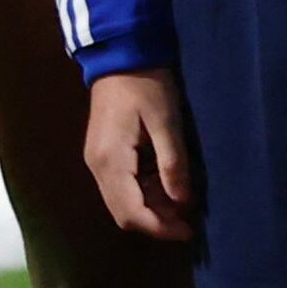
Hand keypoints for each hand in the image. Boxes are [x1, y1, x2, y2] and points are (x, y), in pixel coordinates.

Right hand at [86, 68, 203, 238]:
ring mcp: (98, 161)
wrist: (122, 55)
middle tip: (187, 219)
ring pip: (123, 201)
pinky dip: (145, 192)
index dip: (159, 228)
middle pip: (124, 213)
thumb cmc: (147, 84)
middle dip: (156, 221)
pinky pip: (123, 185)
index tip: (187, 231)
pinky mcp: (104, 154)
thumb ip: (173, 163)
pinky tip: (167, 184)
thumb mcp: (166, 121)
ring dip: (151, 207)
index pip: (131, 212)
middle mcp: (98, 168)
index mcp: (111, 162)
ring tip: (182, 201)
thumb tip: (182, 201)